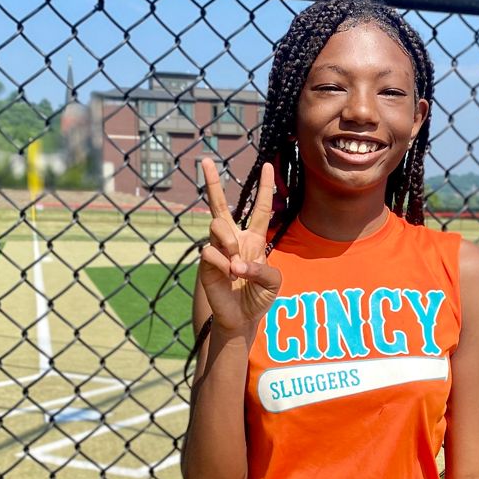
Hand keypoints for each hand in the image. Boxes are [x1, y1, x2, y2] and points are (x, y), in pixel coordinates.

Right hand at [198, 159, 280, 334]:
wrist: (242, 318)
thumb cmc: (258, 297)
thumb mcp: (273, 282)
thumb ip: (262, 269)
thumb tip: (235, 263)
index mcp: (254, 240)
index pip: (260, 209)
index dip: (265, 188)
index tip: (268, 167)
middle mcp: (233, 239)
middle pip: (219, 205)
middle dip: (212, 182)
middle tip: (204, 160)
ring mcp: (218, 249)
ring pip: (216, 225)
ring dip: (227, 241)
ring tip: (235, 263)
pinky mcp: (206, 263)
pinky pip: (209, 252)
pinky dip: (222, 263)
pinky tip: (228, 275)